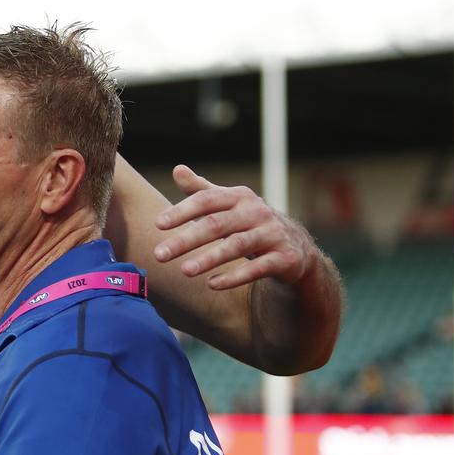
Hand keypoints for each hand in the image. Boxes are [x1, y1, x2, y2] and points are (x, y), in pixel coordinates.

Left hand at [152, 164, 311, 289]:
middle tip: (159, 255)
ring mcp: (273, 235)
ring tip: (184, 271)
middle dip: (186, 240)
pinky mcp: (285, 258)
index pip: (207, 200)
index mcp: (240, 197)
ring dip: (208, 259)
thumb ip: (201, 190)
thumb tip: (176, 169)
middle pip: (217, 224)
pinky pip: (258, 268)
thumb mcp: (228, 205)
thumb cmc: (250, 223)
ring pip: (237, 246)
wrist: (296, 248)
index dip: (182, 211)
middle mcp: (257, 212)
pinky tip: (211, 284)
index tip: (157, 224)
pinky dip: (235, 277)